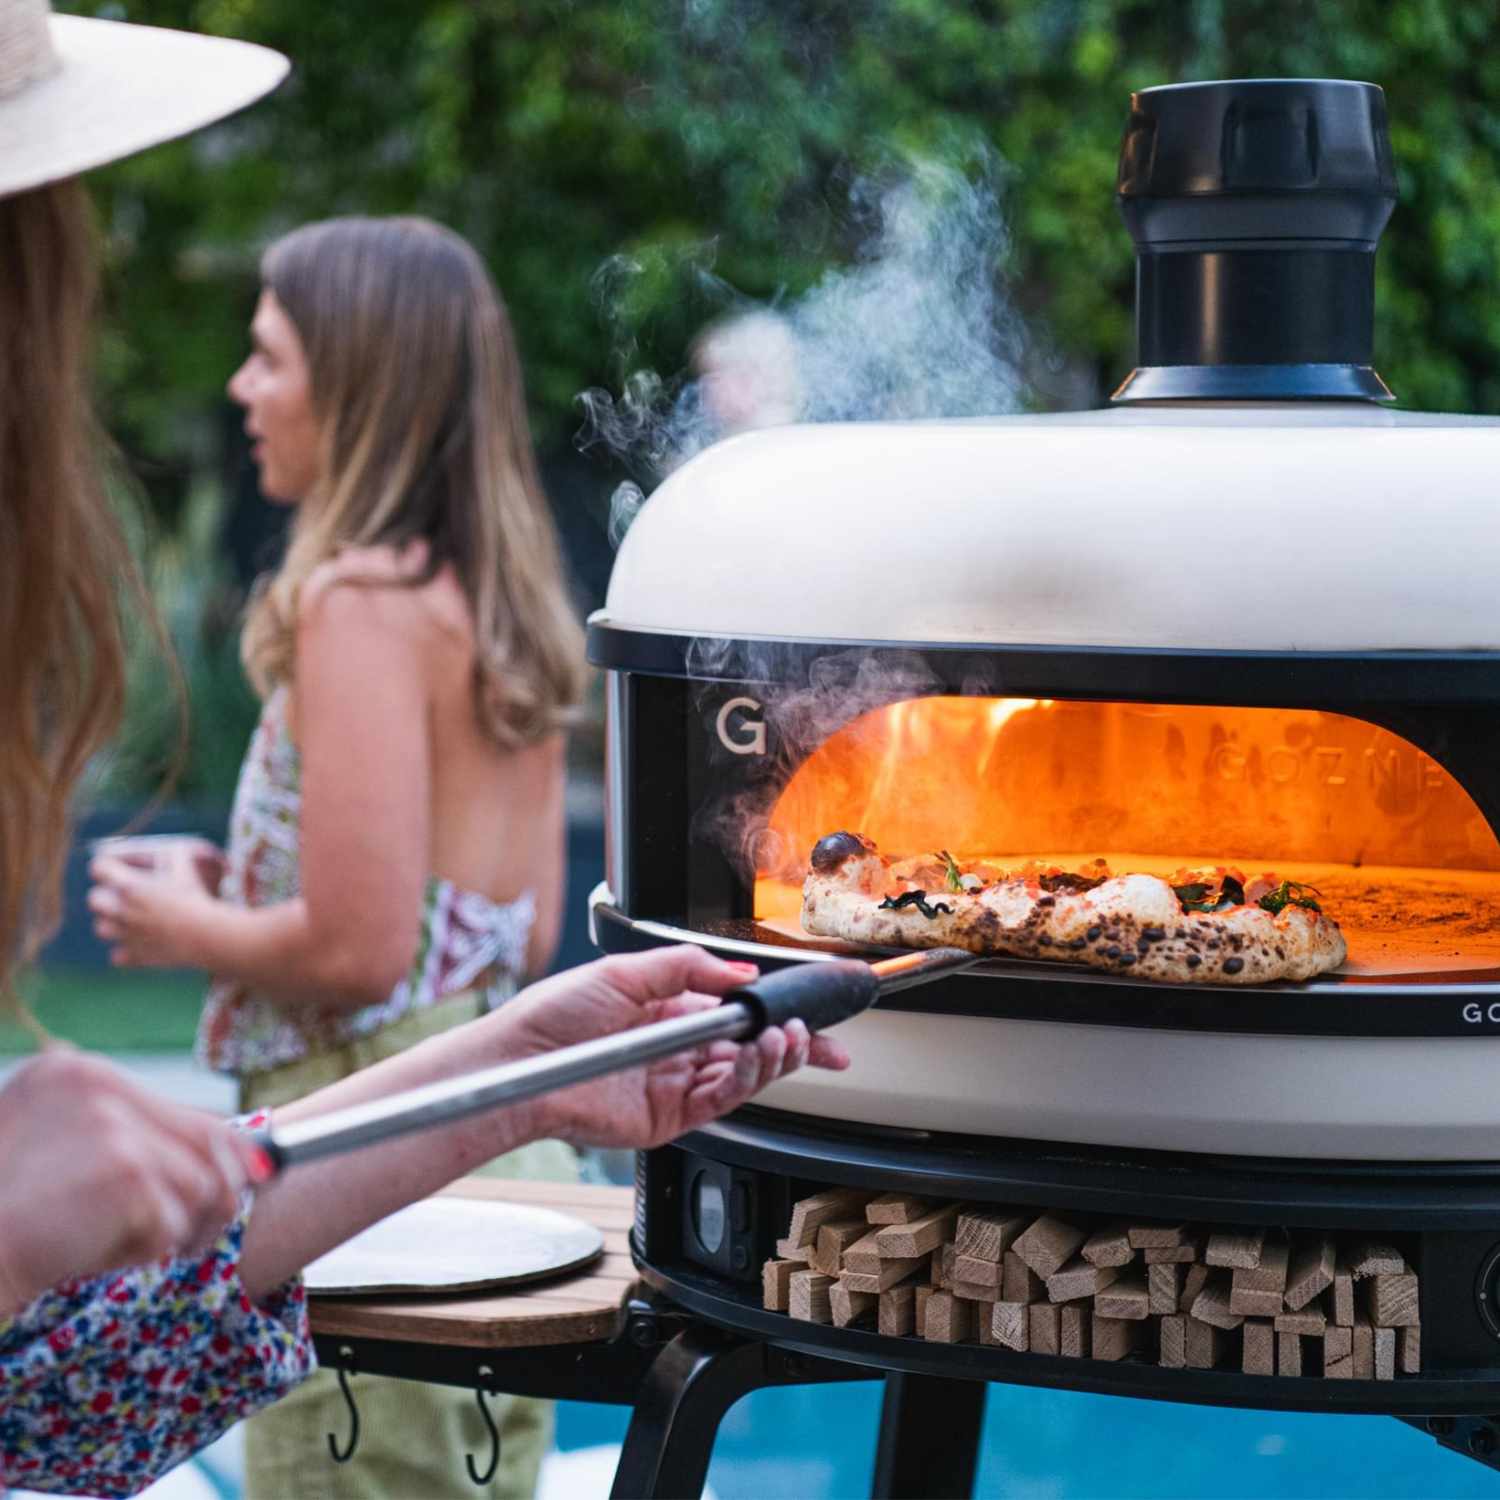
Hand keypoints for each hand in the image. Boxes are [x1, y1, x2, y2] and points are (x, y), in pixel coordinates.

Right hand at [0, 1050, 260, 1312]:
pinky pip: (175, 1223)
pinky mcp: (127, 1170)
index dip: (218, 1158)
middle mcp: (98, 1084)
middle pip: (212, 1140)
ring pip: (202, 1185)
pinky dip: (142, 1251)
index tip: (232, 1187)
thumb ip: (139, 1146)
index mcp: (75, 1071)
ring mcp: (114, 1123)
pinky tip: (89, 1254)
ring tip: (110, 1244)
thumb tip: (248, 1163)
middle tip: (193, 1236)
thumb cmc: (6, 1218)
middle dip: (217, 1194)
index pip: (184, 1111)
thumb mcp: (63, 1158)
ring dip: (171, 1230)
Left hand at [87, 845, 218, 966]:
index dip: (107, 865)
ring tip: (132, 919)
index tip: (116, 867)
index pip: (98, 868)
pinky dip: (127, 950)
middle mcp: (121, 910)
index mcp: (129, 885)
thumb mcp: (186, 865)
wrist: (208, 934)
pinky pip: (117, 955)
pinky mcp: (136, 956)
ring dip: (113, 922)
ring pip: (101, 928)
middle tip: (124, 894)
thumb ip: (171, 855)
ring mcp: (126, 935)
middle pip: (94, 899)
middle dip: (106, 895)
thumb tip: (166, 850)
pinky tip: (142, 942)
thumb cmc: (198, 896)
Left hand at [501, 947, 850, 1149]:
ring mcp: (676, 1086)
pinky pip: (721, 1100)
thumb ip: (688, 969)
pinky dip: (746, 1080)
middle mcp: (680, 1050)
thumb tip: (742, 974)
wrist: (521, 1061)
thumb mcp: (626, 972)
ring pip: (744, 1076)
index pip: (740, 1013)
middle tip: (820, 1036)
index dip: (778, 1014)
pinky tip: (758, 1058)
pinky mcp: (669, 1118)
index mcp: (673, 1012)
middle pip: (753, 1050)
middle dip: (795, 1045)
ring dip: (774, 1059)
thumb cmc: (556, 1015)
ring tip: (788, 1039)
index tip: (812, 1009)